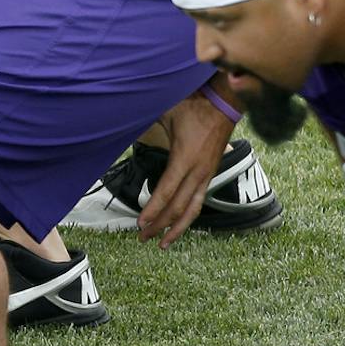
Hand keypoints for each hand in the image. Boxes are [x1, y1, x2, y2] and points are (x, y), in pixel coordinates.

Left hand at [138, 89, 233, 245]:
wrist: (225, 102)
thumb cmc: (194, 105)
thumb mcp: (166, 113)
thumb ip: (144, 123)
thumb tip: (119, 125)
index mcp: (184, 159)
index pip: (166, 193)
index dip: (152, 211)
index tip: (139, 224)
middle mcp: (198, 172)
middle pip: (178, 208)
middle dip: (159, 225)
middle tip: (142, 237)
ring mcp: (207, 175)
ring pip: (192, 210)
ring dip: (176, 229)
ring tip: (162, 243)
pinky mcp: (210, 174)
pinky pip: (199, 201)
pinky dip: (187, 217)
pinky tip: (178, 225)